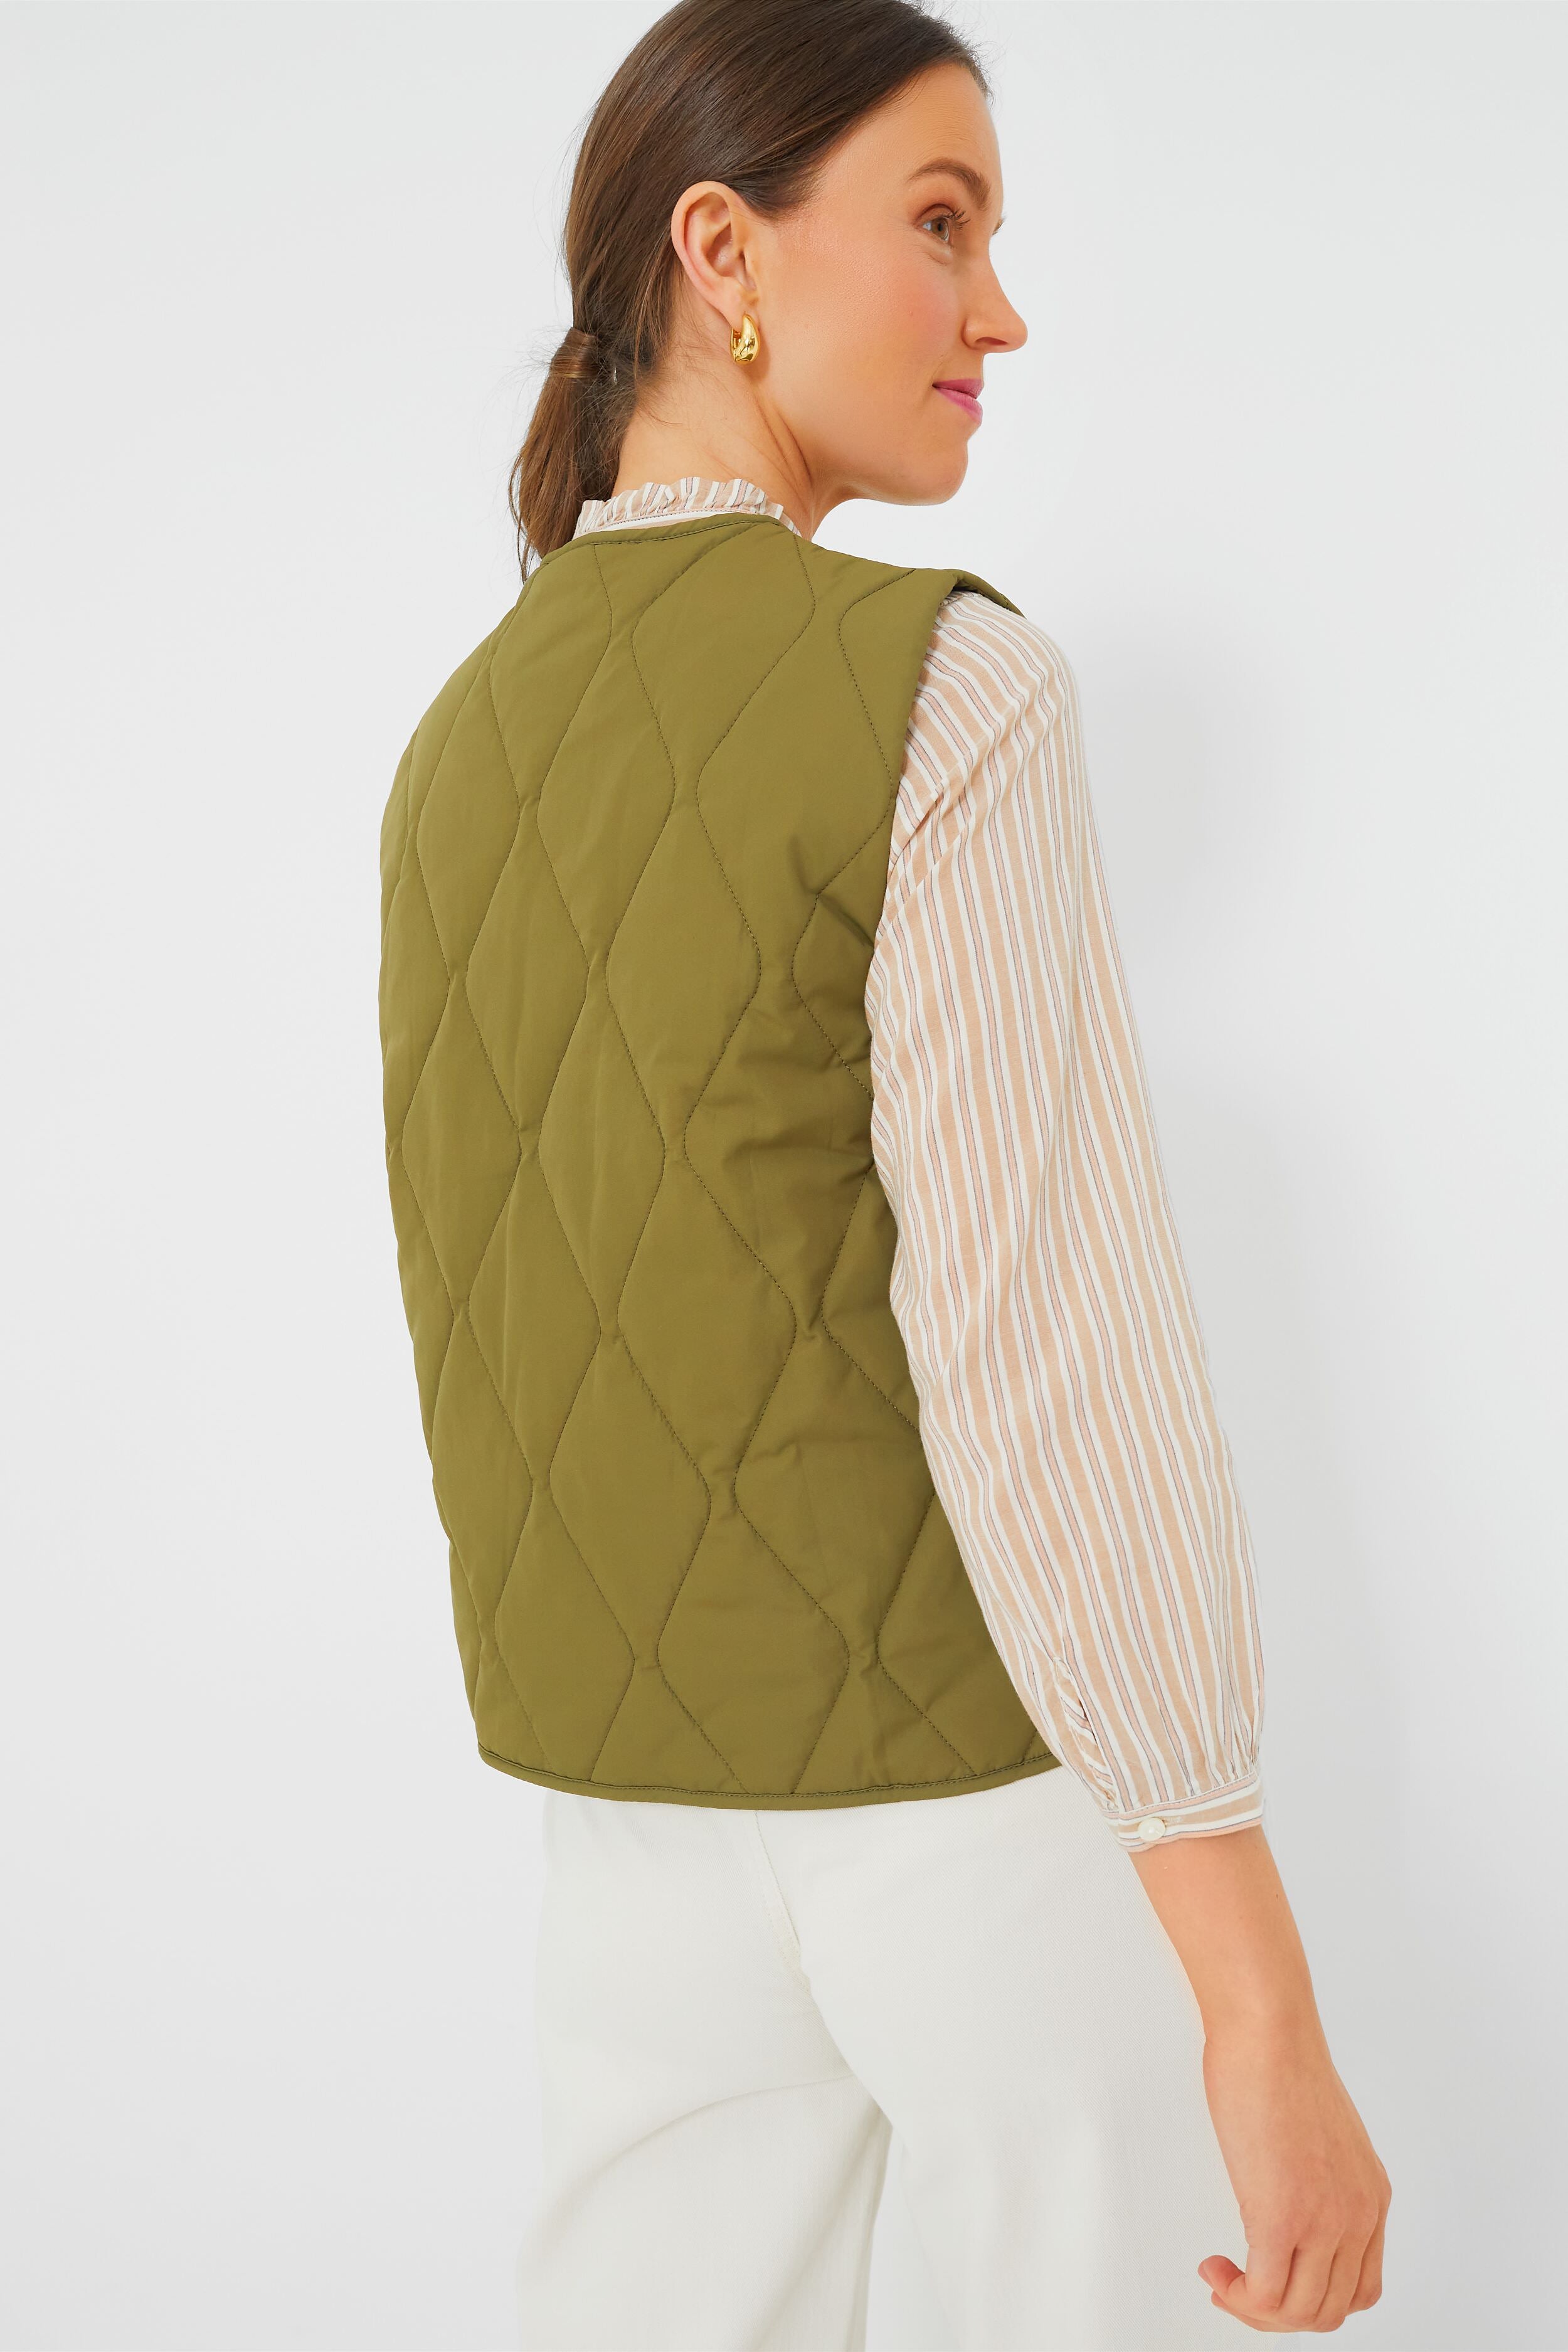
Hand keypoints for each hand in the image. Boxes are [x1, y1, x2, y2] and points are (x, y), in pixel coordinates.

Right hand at [1128, 1824, 1390, 2332]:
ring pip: (1300, 2314)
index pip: (1360, 2286)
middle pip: (1330, 2309)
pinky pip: (1266, 2297)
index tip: (1272, 2278)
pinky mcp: (1282, 2218)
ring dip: (1255, 2310)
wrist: (1268, 2028)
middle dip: (1279, 2313)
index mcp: (1369, 2195)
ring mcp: (1324, 2220)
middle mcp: (1357, 2214)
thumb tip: (1285, 2194)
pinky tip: (1216, 2270)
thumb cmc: (1278, 2059)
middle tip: (1239, 2289)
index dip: (1312, 2297)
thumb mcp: (1320, 2133)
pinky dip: (1237, 2298)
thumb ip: (1316, 2174)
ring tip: (1224, 2281)